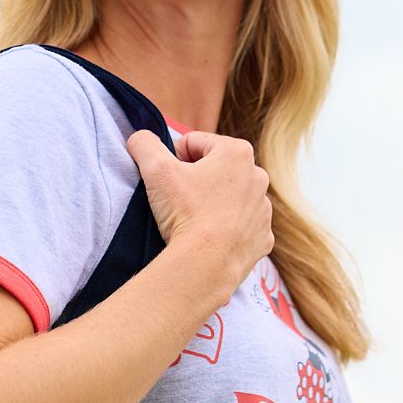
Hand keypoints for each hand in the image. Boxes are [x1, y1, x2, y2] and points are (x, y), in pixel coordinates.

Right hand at [126, 127, 274, 306]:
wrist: (206, 264)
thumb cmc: (185, 213)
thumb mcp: (155, 170)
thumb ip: (145, 144)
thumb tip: (139, 138)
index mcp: (236, 153)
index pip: (194, 143)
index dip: (173, 158)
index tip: (166, 180)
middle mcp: (258, 177)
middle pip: (215, 170)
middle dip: (196, 181)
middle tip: (177, 202)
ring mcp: (263, 210)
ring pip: (230, 200)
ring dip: (212, 205)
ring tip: (193, 223)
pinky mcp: (262, 239)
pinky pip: (241, 228)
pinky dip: (226, 232)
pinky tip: (210, 240)